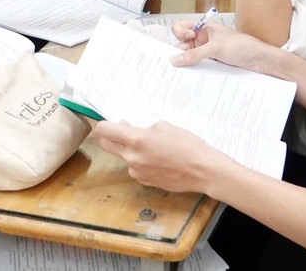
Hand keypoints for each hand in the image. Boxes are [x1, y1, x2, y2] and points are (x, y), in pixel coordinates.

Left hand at [92, 121, 228, 194]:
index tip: (107, 123)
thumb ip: (141, 127)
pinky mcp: (144, 182)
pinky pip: (136, 168)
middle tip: (122, 132)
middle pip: (106, 145)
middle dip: (110, 137)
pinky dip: (142, 163)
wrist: (203, 170)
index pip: (104, 131)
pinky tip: (159, 160)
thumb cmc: (187, 144)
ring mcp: (137, 172)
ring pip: (124, 157)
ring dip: (131, 151)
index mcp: (136, 140)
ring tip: (154, 148)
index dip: (102, 125)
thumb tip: (126, 128)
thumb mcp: (164, 127)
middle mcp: (131, 158)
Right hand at [171, 22, 276, 75]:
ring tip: (182, 71)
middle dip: (178, 52)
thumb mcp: (216, 48)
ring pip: (189, 58)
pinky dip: (194, 71)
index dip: (180, 32)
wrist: (260, 61)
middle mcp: (203, 40)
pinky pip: (198, 67)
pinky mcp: (212, 65)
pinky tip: (192, 76)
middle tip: (175, 61)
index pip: (182, 27)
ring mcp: (207, 53)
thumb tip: (175, 60)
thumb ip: (194, 54)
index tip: (188, 38)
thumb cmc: (243, 46)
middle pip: (183, 45)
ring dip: (186, 64)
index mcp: (204, 29)